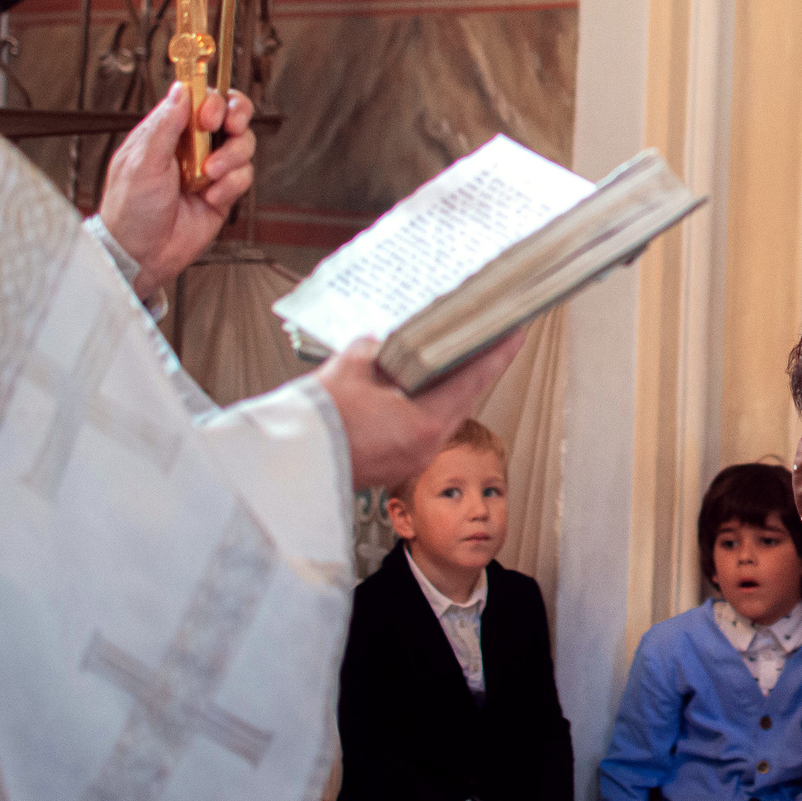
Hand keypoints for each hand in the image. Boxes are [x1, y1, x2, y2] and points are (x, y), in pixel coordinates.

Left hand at [98, 83, 256, 295]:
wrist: (141, 254)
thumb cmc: (129, 210)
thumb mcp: (142, 162)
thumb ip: (164, 125)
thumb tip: (180, 90)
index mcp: (168, 131)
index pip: (199, 97)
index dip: (212, 99)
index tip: (209, 116)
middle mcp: (192, 145)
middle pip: (230, 113)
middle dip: (236, 117)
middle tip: (229, 128)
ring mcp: (210, 168)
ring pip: (242, 144)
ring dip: (232, 157)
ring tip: (210, 176)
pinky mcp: (224, 191)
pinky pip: (244, 176)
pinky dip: (231, 186)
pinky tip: (210, 197)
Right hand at [317, 331, 526, 490]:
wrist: (286, 466)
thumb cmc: (318, 422)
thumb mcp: (351, 366)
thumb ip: (378, 349)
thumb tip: (386, 343)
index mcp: (425, 424)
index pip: (474, 380)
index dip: (497, 354)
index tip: (515, 334)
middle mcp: (425, 447)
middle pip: (462, 399)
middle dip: (472, 367)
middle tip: (482, 339)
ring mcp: (410, 460)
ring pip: (441, 415)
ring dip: (445, 388)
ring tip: (445, 359)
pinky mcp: (393, 465)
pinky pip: (420, 430)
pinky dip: (422, 406)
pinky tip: (411, 388)